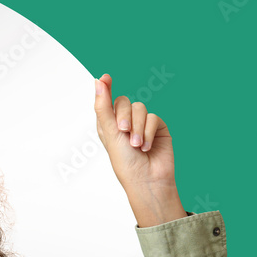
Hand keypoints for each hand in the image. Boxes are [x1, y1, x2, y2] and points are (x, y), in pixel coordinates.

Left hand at [93, 73, 176, 190]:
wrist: (146, 179)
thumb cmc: (124, 162)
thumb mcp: (110, 133)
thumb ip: (104, 106)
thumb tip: (98, 80)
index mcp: (108, 125)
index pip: (106, 102)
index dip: (106, 88)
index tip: (105, 77)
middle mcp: (125, 123)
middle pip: (124, 102)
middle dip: (124, 116)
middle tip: (123, 132)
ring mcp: (142, 125)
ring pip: (140, 108)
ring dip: (138, 127)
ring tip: (137, 145)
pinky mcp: (158, 128)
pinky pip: (154, 117)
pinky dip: (149, 132)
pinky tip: (147, 147)